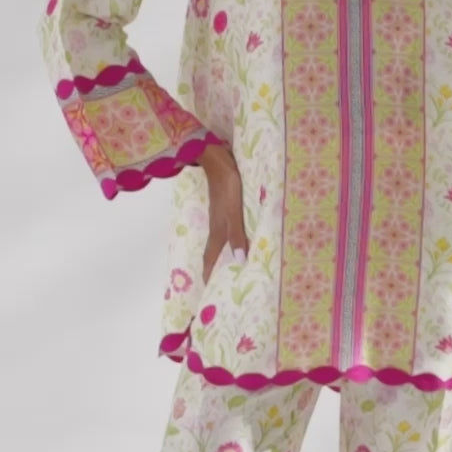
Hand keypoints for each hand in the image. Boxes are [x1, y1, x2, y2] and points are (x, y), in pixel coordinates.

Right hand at [198, 144, 248, 284]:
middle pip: (215, 253)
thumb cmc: (226, 185)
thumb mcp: (233, 212)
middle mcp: (218, 226)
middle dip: (217, 269)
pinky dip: (234, 239)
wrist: (216, 159)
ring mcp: (221, 216)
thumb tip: (240, 261)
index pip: (210, 259)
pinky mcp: (227, 206)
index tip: (209, 292)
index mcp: (218, 231)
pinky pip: (230, 229)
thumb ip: (236, 234)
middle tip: (224, 285)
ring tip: (234, 267)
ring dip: (226, 254)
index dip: (209, 275)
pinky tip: (241, 238)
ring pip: (223, 241)